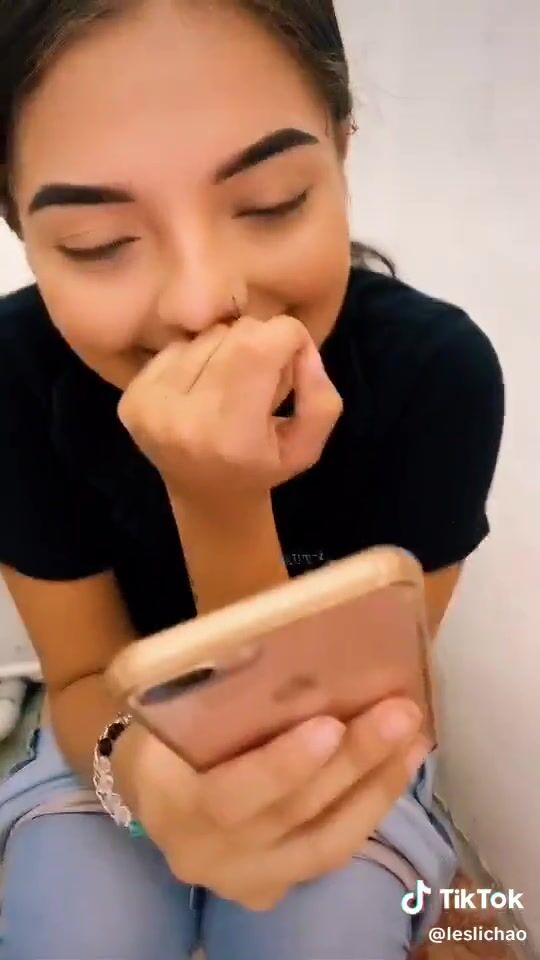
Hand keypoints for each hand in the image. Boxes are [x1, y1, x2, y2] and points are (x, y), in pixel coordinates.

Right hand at [113, 698, 427, 910]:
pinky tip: (399, 766)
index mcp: (170, 803)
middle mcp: (203, 855)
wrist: (153, 792)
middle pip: (290, 815)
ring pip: (323, 843)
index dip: (283, 766)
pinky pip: (329, 852)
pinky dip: (369, 808)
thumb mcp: (171, 707)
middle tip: (399, 714)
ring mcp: (241, 879)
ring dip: (376, 787)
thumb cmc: (166, 734)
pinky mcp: (271, 887)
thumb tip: (269, 648)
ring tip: (414, 739)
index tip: (330, 723)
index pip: (229, 796)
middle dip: (353, 763)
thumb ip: (213, 688)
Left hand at [117, 315, 342, 502]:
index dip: (290, 339)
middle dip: (261, 344)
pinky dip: (198, 358)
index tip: (294, 363)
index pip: (263, 344)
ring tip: (230, 389)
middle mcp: (182, 419)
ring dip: (227, 351)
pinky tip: (202, 391)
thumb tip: (301, 348)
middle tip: (261, 381)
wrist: (206, 496)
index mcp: (231, 435)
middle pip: (236, 332)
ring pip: (207, 334)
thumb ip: (320, 399)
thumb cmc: (263, 468)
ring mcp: (150, 406)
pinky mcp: (131, 397)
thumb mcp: (309, 447)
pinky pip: (178, 345)